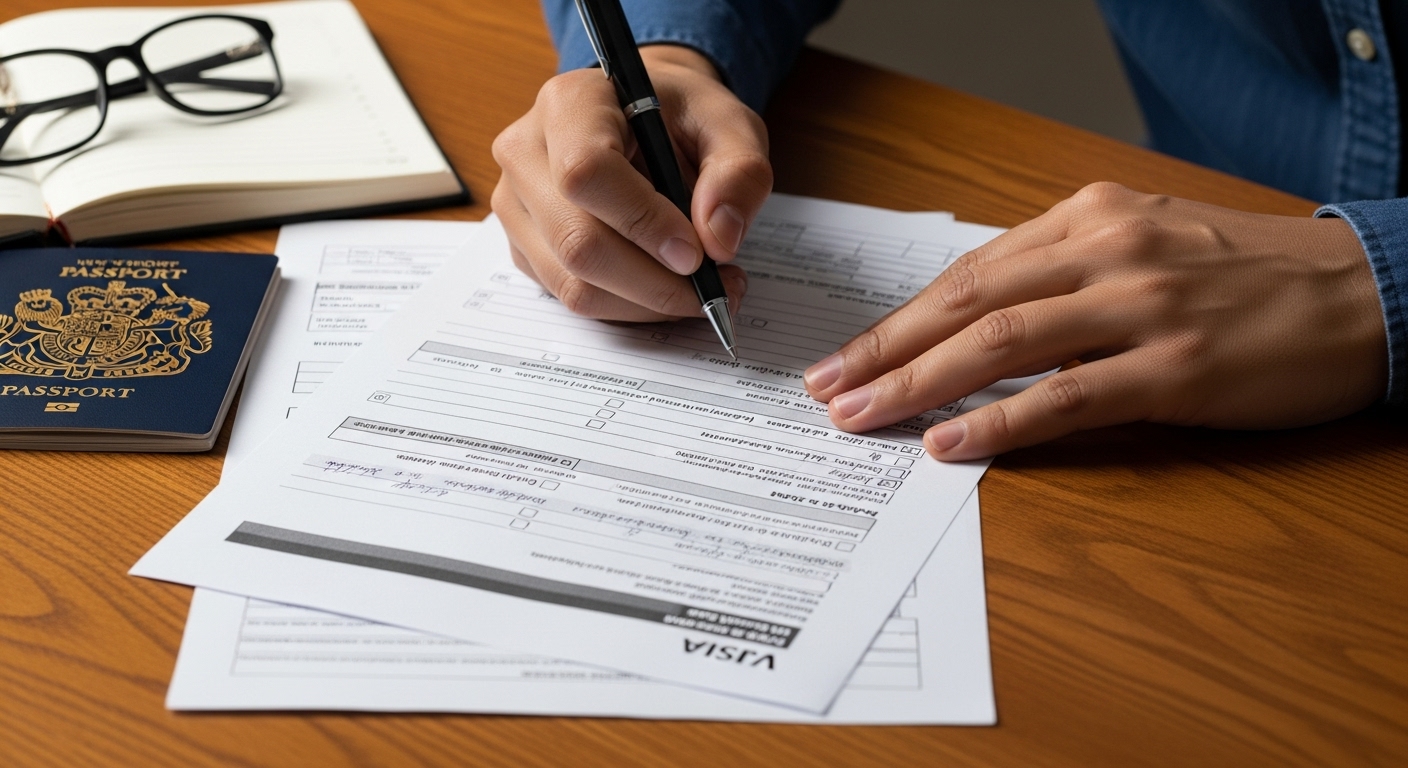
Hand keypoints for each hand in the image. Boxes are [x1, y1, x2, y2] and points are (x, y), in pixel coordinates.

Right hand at [491, 46, 770, 320]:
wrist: (647, 121)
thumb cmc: (683, 118)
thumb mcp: (730, 125)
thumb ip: (738, 173)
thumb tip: (719, 240)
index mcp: (571, 103)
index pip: (587, 173)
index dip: (643, 222)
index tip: (696, 253)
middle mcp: (527, 151)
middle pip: (576, 242)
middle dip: (654, 282)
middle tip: (715, 287)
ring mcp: (517, 204)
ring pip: (573, 283)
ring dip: (647, 303)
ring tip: (702, 288)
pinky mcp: (524, 246)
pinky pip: (573, 297)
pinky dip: (629, 307)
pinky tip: (667, 286)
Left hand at [803, 183, 1387, 459]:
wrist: (1366, 293)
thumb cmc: (1248, 275)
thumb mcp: (1148, 242)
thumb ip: (1066, 270)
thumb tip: (978, 320)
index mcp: (1091, 216)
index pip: (970, 271)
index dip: (901, 317)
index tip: (849, 352)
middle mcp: (1107, 250)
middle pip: (968, 302)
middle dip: (886, 348)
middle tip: (827, 388)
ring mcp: (1141, 307)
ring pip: (1002, 342)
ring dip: (920, 383)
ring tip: (863, 416)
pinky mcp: (1176, 368)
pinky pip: (1068, 396)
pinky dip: (1000, 422)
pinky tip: (949, 445)